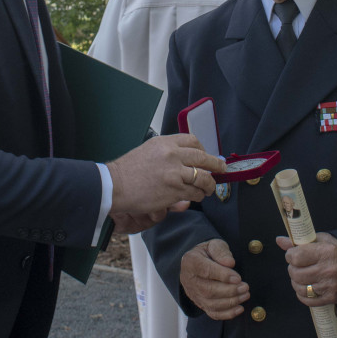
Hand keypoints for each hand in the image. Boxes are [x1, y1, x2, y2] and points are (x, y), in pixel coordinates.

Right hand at [107, 133, 224, 220]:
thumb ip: (169, 153)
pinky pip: (195, 193)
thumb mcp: (149, 150)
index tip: (206, 156)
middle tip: (221, 169)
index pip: (192, 140)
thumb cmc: (128, 171)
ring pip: (202, 177)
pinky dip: (198, 195)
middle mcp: (172, 154)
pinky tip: (197, 196)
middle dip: (216, 165)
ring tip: (209, 188)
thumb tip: (189, 160)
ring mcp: (174, 173)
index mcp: (165, 142)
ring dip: (209, 184)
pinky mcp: (175, 190)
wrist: (115, 186)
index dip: (203, 149)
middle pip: (203, 157)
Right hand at [180, 239, 249, 319]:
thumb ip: (221, 252)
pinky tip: (240, 308)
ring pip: (211, 304)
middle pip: (208, 290)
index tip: (238, 278)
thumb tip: (230, 263)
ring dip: (231, 302)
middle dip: (229, 291)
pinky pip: (213, 313)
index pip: (205, 270)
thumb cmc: (208, 253)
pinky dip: (227, 314)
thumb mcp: (213, 245)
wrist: (197, 262)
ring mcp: (194, 294)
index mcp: (190, 262)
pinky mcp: (200, 304)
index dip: (222, 275)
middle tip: (245, 287)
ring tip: (245, 295)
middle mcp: (189, 280)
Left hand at [276, 232, 336, 306]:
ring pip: (299, 287)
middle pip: (295, 273)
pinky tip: (307, 286)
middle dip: (293, 268)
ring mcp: (329, 286)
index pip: (295, 256)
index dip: (290, 255)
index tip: (293, 255)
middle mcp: (327, 270)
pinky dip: (302, 294)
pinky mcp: (331, 298)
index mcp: (325, 252)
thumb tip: (280, 240)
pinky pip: (307, 300)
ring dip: (296, 282)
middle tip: (299, 266)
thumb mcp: (321, 240)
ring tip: (303, 276)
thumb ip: (300, 241)